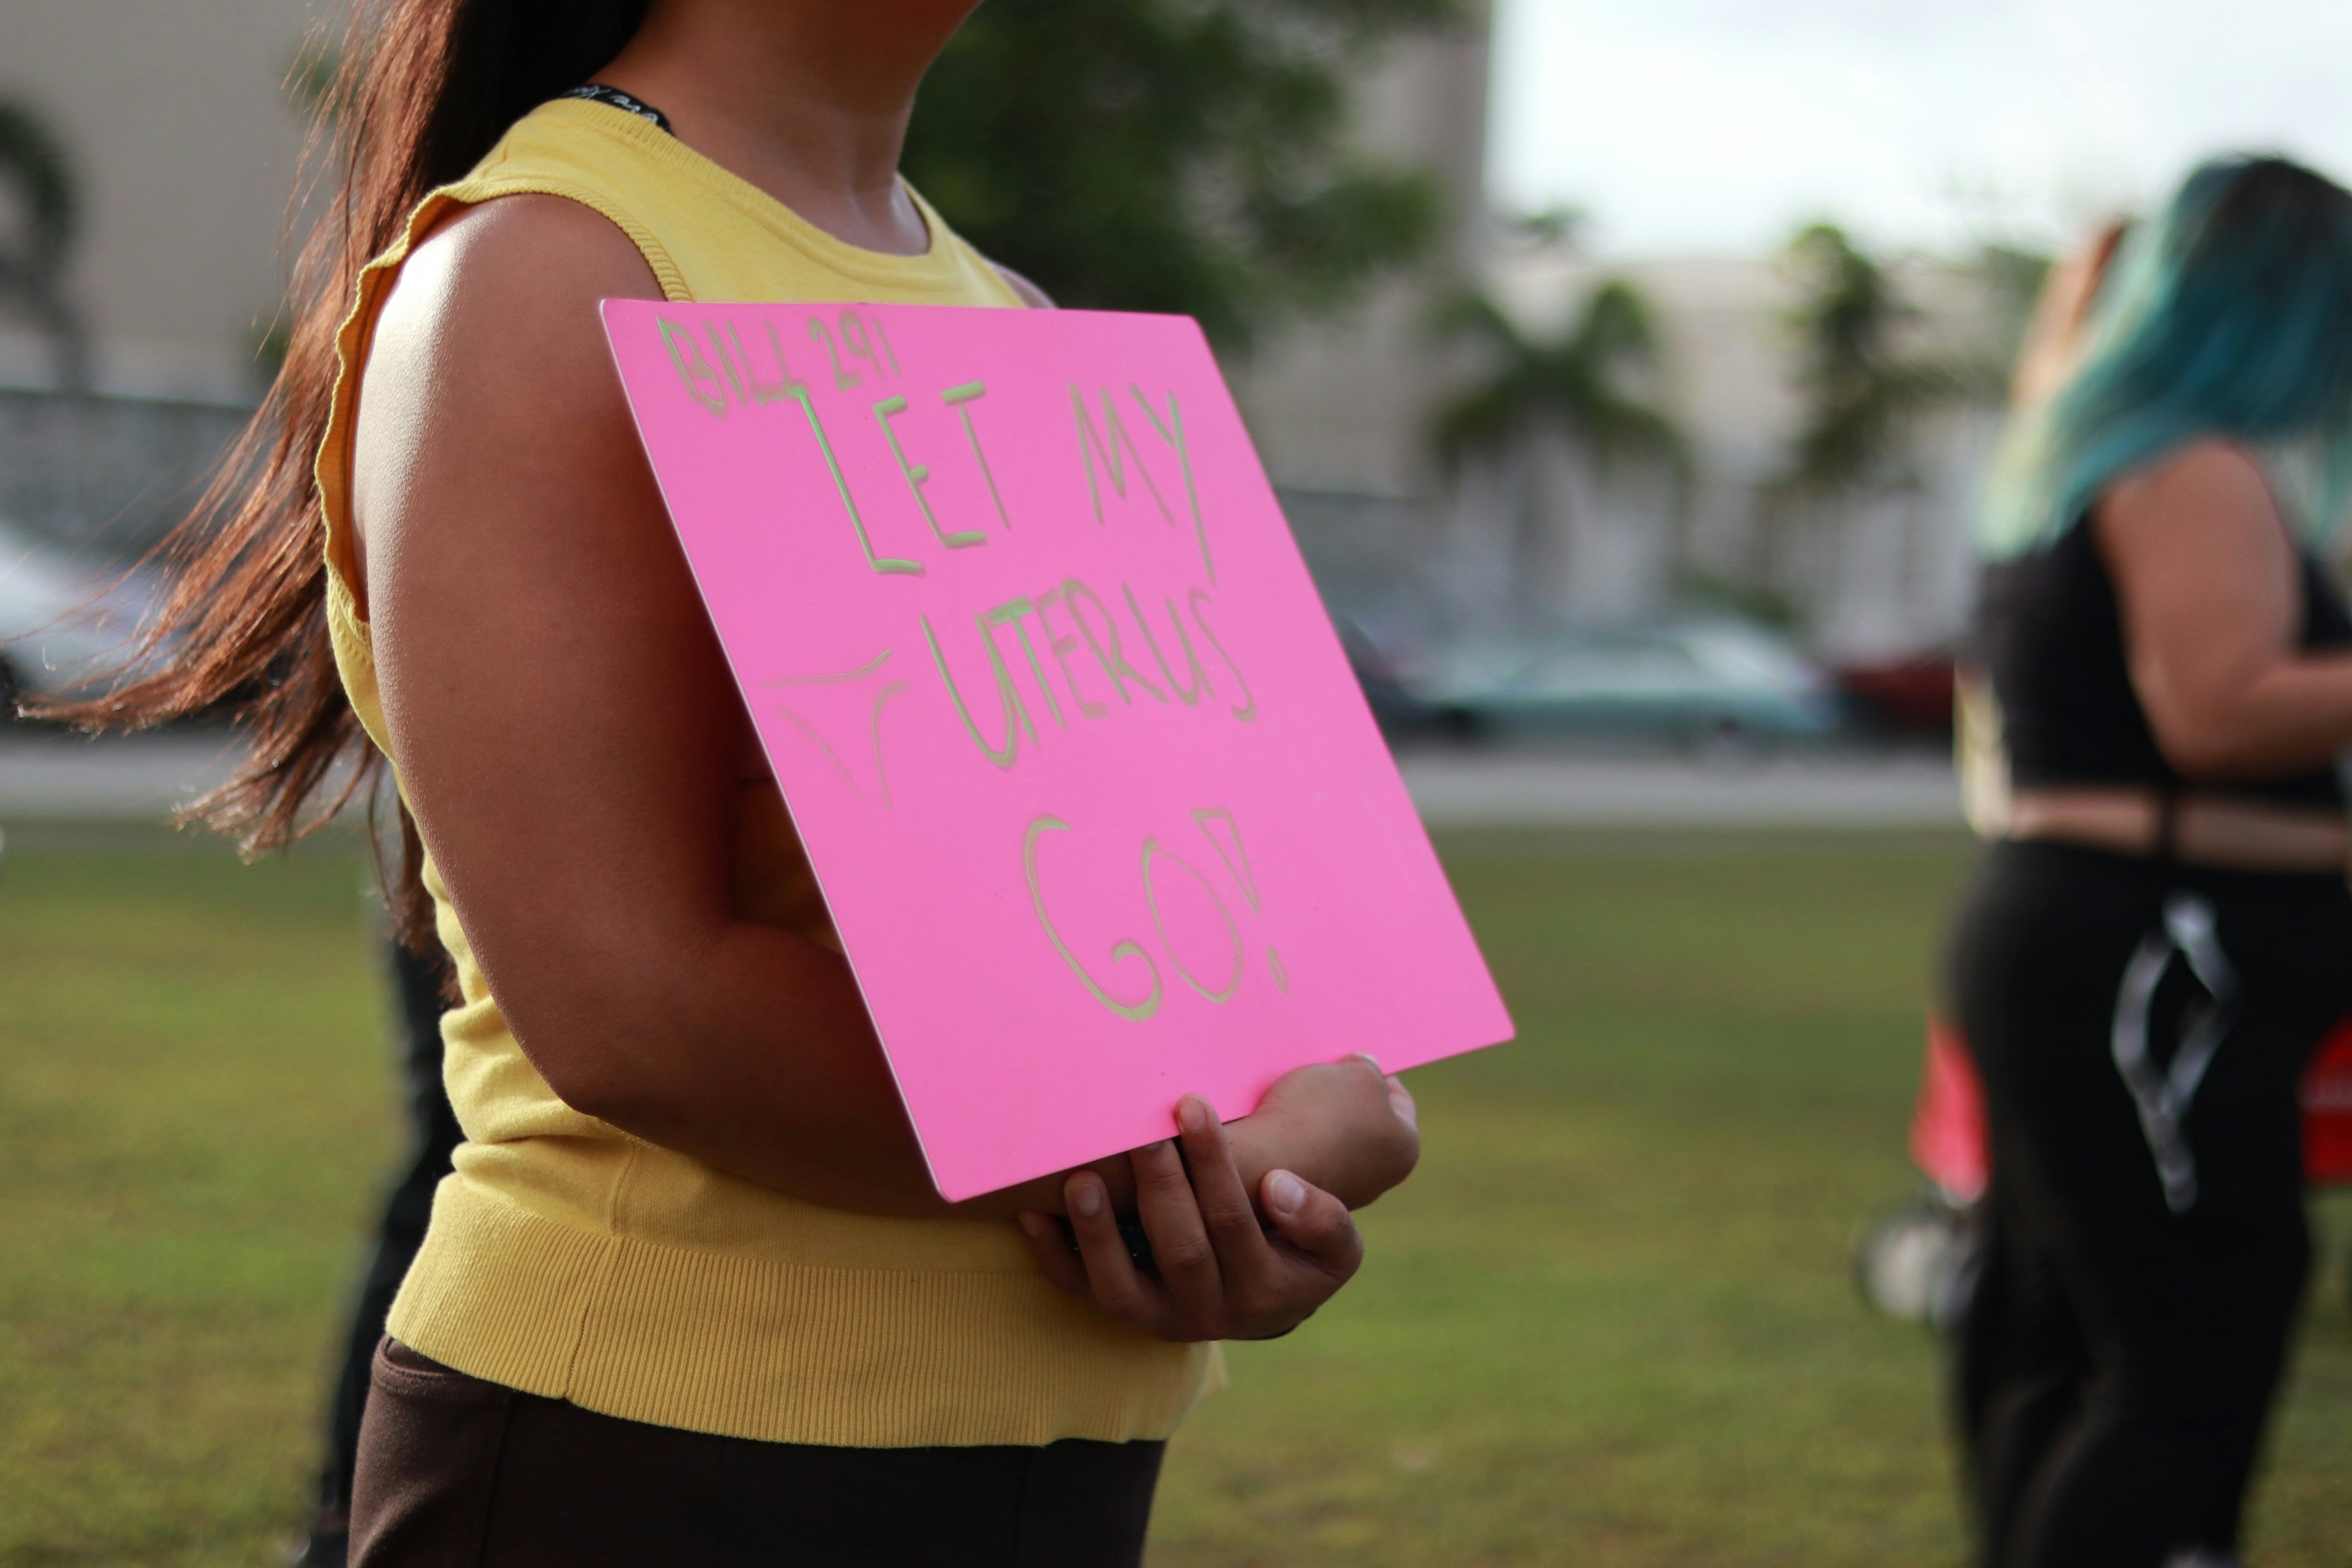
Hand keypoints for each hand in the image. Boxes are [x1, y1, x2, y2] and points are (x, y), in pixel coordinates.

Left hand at [1018, 1094, 1362, 1341]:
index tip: (1192, 1107)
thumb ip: (1324, 1221)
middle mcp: (1210, 1315)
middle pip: (1180, 1248)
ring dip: (1098, 1231)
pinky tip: (1033, 1213)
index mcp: (1267, 1293)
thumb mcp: (1338, 1247)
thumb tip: (1277, 1186)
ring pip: (1121, 1287)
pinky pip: (1084, 1292)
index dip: (1212, 1163)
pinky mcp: (1127, 1313)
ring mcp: (1162, 1320)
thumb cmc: (1300, 1252)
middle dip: (1160, 1183)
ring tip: (1081, 1178)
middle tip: (1142, 1129)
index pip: (1234, 1221)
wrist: (1269, 1299)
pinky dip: (1055, 1256)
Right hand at [1229, 1054, 1419, 1211]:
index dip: (1378, 1073)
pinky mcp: (1305, 1195)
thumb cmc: (1318, 1114)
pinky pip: (1307, 1155)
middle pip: (1366, 1122)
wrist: (1262, 1162)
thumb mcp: (1358, 1072)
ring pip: (1334, 1140)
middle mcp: (1379, 1179)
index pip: (1400, 1101)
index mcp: (1404, 1150)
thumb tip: (1366, 1070)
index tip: (1356, 1059)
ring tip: (1300, 1091)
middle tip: (1328, 1072)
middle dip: (1346, 1096)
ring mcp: (1342, 1191)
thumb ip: (1369, 1068)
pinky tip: (1282, 1118)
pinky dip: (1298, 1137)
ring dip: (1320, 1117)